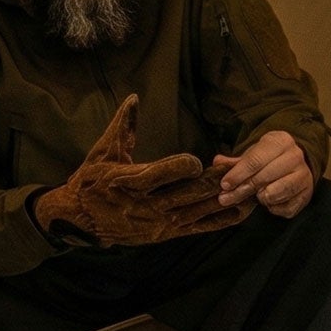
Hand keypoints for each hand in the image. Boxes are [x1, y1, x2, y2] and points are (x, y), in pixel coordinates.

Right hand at [36, 95, 251, 244]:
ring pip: (197, 211)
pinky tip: (243, 210)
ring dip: (224, 199)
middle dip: (212, 182)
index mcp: (127, 182)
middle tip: (239, 170)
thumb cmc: (91, 180)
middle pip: (185, 194)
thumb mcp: (102, 151)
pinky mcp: (168, 233)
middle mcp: (146, 205)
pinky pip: (200, 227)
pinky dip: (222, 219)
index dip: (178, 169)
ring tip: (250, 187)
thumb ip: (122, 126)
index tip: (198, 160)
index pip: (157, 176)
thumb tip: (134, 98)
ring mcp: (159, 222)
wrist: (81, 219)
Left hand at [214, 129, 313, 217]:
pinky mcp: (307, 194)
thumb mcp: (254, 154)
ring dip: (261, 198)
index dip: (237, 174)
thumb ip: (235, 161)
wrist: (299, 163)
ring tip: (256, 195)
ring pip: (276, 193)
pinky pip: (286, 208)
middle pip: (263, 178)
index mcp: (281, 142)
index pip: (255, 160)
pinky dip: (274, 208)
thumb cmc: (271, 159)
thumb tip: (217, 162)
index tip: (224, 185)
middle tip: (226, 199)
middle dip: (242, 190)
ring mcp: (303, 176)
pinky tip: (270, 202)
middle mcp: (295, 157)